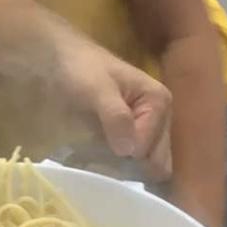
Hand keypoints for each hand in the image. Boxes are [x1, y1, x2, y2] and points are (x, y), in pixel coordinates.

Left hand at [55, 36, 171, 161]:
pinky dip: (119, 164)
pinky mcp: (134, 134)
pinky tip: (102, 158)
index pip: (149, 147)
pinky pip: (135, 160)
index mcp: (159, 101)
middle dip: (130, 165)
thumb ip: (115, 116)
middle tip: (101, 156)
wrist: (64, 59)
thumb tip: (129, 151)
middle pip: (155, 160)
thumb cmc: (81, 69)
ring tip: (99, 158)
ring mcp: (149, 127)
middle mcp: (162, 116)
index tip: (102, 142)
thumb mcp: (97, 89)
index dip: (125, 150)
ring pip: (146, 164)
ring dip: (124, 167)